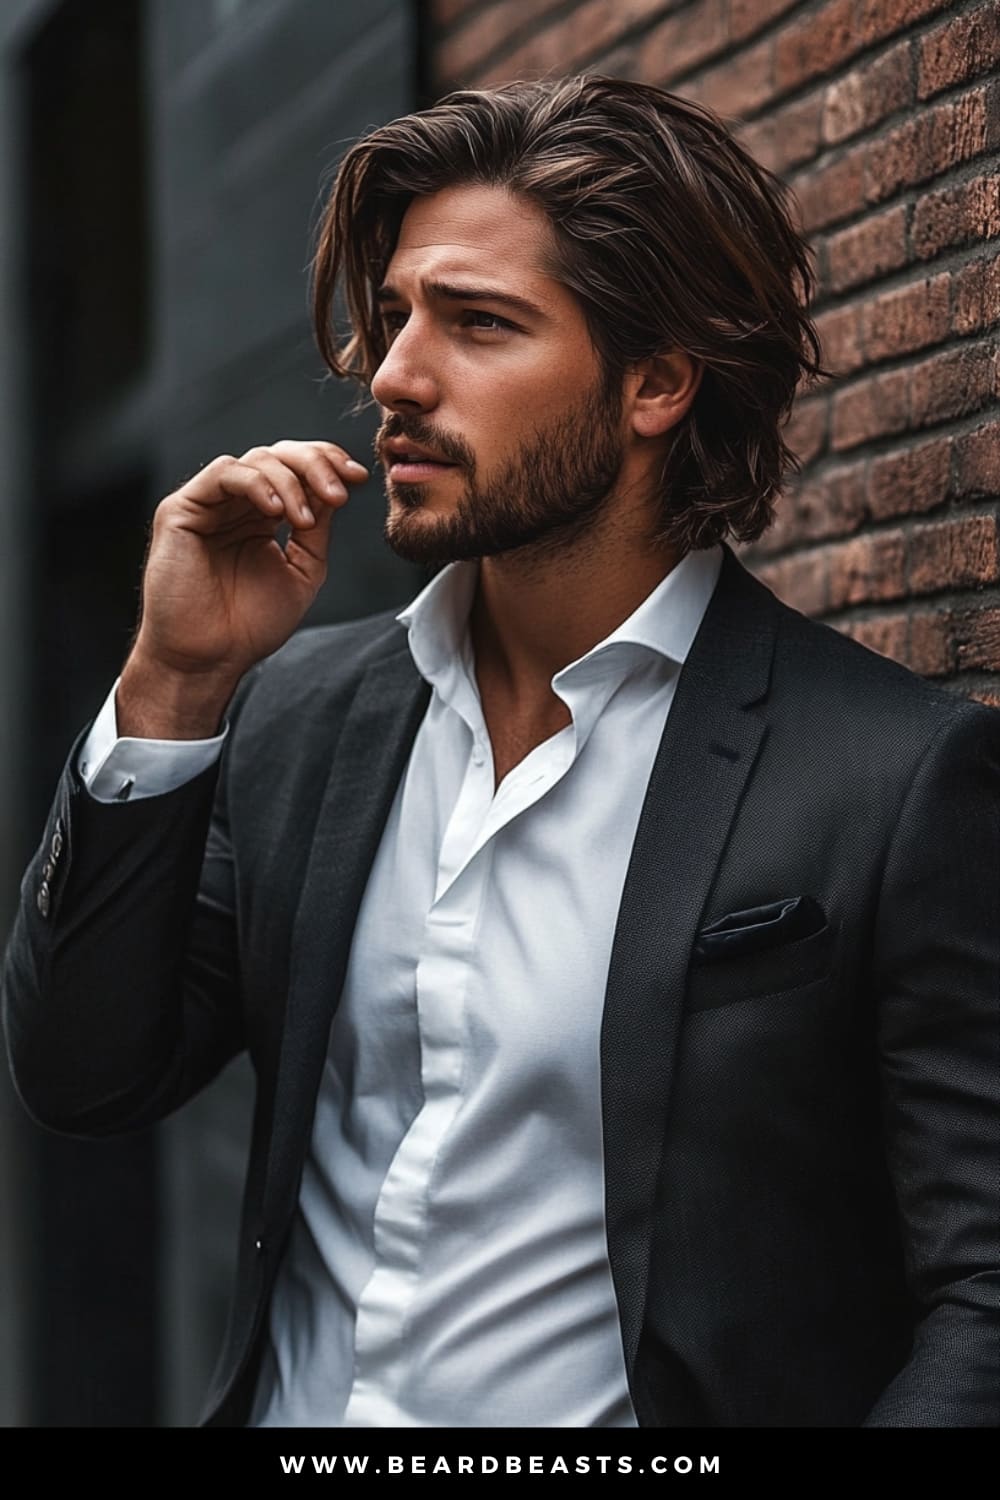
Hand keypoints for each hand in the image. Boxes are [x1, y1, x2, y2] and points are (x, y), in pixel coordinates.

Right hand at [118, 440, 368, 735]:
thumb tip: (336, 488)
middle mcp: (236, 504)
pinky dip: (257, 483)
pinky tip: (277, 511)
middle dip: (316, 464)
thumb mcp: (302, 571)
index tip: (358, 478)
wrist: (210, 658)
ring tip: (304, 520)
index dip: (328, 464)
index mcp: (262, 516)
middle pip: (279, 455)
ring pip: (255, 459)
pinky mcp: (182, 509)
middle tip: (340, 490)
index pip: (296, 470)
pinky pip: (224, 474)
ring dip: (291, 481)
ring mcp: (209, 504)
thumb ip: (317, 530)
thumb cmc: (249, 626)